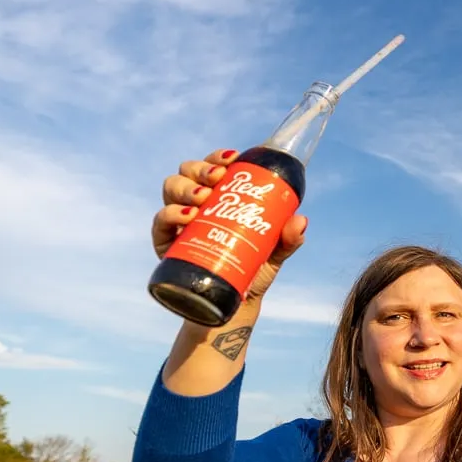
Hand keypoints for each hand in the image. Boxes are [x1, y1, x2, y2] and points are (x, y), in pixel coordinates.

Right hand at [151, 148, 308, 304]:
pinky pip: (160, 220)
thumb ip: (288, 238)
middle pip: (190, 170)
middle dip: (202, 168)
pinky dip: (170, 213)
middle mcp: (197, 202)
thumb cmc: (252, 269)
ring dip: (186, 186)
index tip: (233, 160)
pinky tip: (187, 218)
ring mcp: (179, 220)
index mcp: (221, 196)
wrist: (234, 304)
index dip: (219, 157)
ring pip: (172, 186)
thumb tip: (300, 221)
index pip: (215, 166)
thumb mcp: (274, 253)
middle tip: (217, 179)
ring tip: (202, 198)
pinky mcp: (166, 241)